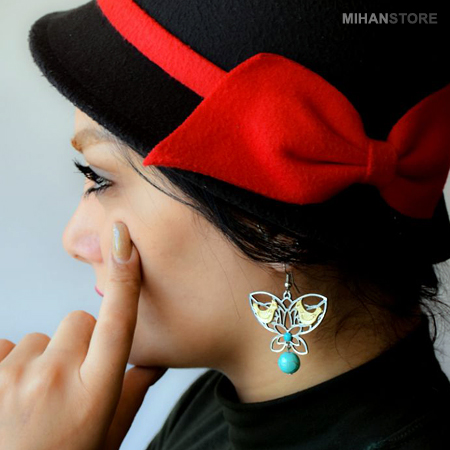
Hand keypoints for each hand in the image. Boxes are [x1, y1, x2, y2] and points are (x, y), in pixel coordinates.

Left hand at [0, 222, 166, 449]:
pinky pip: (5, 346)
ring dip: (42, 357)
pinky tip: (11, 393)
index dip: (124, 281)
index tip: (123, 240)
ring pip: (39, 336)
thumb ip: (134, 392)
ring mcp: (12, 376)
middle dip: (80, 341)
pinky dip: (10, 363)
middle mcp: (54, 380)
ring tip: (36, 396)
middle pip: (78, 321)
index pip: (117, 325)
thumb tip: (157, 359)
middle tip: (70, 379)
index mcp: (94, 394)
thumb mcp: (107, 435)